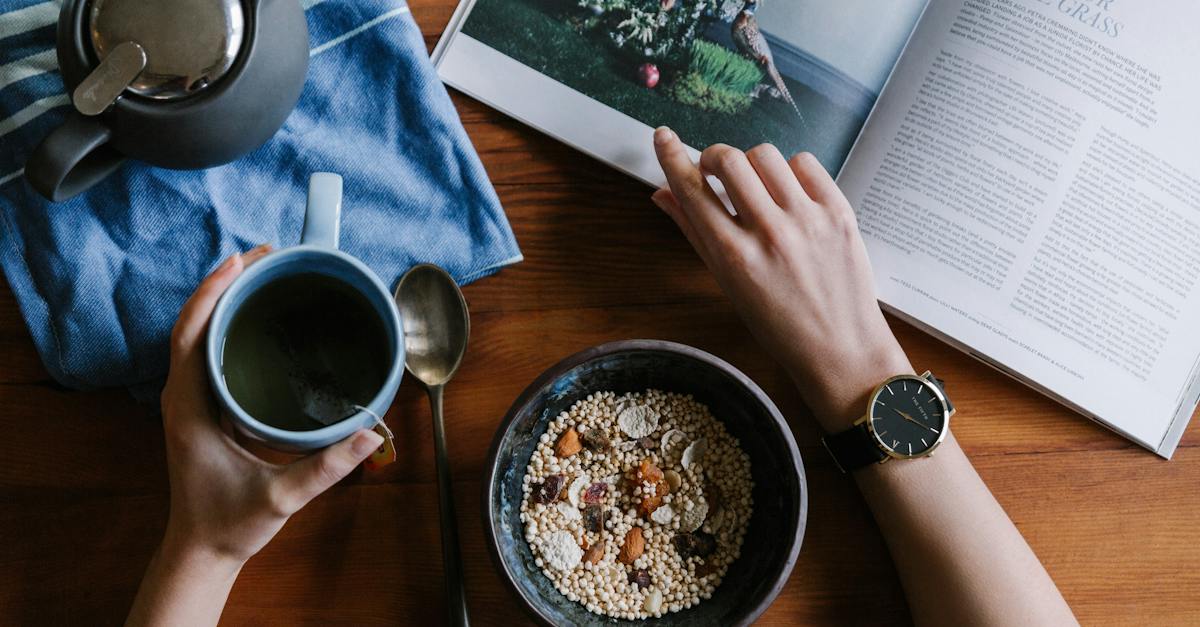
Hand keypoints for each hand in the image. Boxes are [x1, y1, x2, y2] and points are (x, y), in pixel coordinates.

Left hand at [158, 245, 382, 565]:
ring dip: (225, 300)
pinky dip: (228, 325)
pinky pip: (209, 352)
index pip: (190, 335)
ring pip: (198, 335)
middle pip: (193, 323)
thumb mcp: (281, 497)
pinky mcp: (203, 408)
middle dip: (225, 283)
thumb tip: (371, 434)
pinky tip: (257, 317)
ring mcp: (191, 401)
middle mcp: (184, 397)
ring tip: (264, 273)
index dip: (212, 293)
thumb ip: (326, 467)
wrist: (202, 551)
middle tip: (267, 255)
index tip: (241, 260)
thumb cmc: (230, 524)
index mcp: (190, 409)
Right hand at [651, 127, 911, 430]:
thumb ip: (694, 233)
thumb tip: (662, 194)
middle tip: (715, 171)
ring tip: (757, 188)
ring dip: (752, 164)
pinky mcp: (839, 212)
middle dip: (714, 157)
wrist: (840, 348)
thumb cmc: (778, 324)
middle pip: (729, 159)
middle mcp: (770, 233)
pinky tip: (789, 193)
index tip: (663, 136)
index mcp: (734, 257)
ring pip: (766, 155)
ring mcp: (808, 220)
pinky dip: (790, 171)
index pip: (692, 191)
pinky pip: (805, 163)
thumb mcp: (728, 284)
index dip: (672, 157)